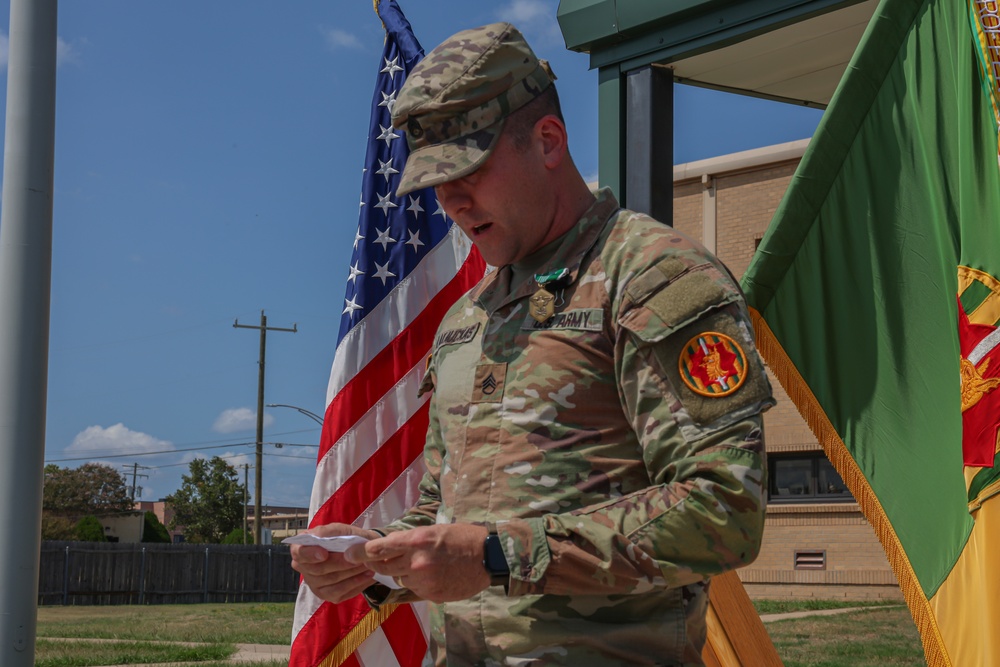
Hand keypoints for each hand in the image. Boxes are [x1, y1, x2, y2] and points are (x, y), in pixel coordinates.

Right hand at [290, 523, 381, 603]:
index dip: (310, 554)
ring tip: (366, 565)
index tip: (324, 554)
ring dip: (351, 574)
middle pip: (318, 570)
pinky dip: (356, 584)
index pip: (299, 553)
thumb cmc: (347, 537)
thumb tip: (318, 537)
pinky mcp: (327, 595)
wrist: (361, 549)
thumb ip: (328, 532)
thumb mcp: (340, 529)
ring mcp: (314, 583)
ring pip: (331, 582)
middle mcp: (304, 567)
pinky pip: (340, 593)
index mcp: (302, 547)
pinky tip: (368, 575)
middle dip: (340, 564)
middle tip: (358, 559)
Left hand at [345, 524, 490, 602]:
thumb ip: (408, 541)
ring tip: (423, 563)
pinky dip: (417, 583)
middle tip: (380, 558)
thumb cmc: (460, 537)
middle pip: (384, 566)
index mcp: (417, 540)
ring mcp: (425, 581)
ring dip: (403, 572)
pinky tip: (433, 574)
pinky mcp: (432, 594)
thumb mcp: (432, 530)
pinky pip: (413, 589)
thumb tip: (384, 549)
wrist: (487, 556)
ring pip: (399, 579)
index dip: (361, 552)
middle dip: (380, 563)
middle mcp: (417, 562)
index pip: (379, 548)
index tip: (349, 554)